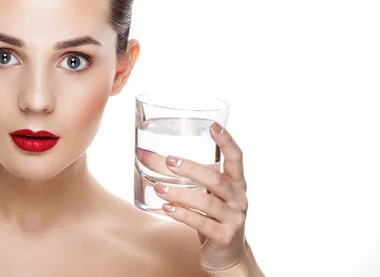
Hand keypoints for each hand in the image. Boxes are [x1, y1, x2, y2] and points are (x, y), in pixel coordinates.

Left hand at [137, 122, 254, 274]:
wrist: (228, 255)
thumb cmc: (211, 215)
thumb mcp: (203, 192)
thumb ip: (180, 175)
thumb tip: (142, 154)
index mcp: (236, 182)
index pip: (236, 157)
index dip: (226, 141)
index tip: (213, 125)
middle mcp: (238, 198)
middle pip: (217, 179)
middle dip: (192, 169)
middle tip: (169, 161)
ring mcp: (233, 218)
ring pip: (207, 202)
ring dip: (180, 194)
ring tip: (159, 189)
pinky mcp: (224, 237)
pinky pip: (202, 223)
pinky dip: (183, 214)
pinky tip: (167, 209)